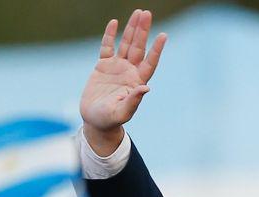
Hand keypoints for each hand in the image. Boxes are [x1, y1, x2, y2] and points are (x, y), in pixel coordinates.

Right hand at [80, 9, 166, 155]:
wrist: (95, 121)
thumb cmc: (110, 120)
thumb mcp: (122, 112)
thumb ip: (134, 101)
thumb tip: (146, 87)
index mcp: (137, 81)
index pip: (150, 62)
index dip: (156, 49)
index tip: (163, 35)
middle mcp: (129, 71)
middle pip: (139, 47)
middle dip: (142, 30)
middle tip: (146, 13)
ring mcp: (117, 67)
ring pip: (126, 43)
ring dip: (131, 29)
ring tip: (138, 13)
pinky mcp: (103, 66)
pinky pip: (107, 47)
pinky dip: (110, 35)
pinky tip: (114, 23)